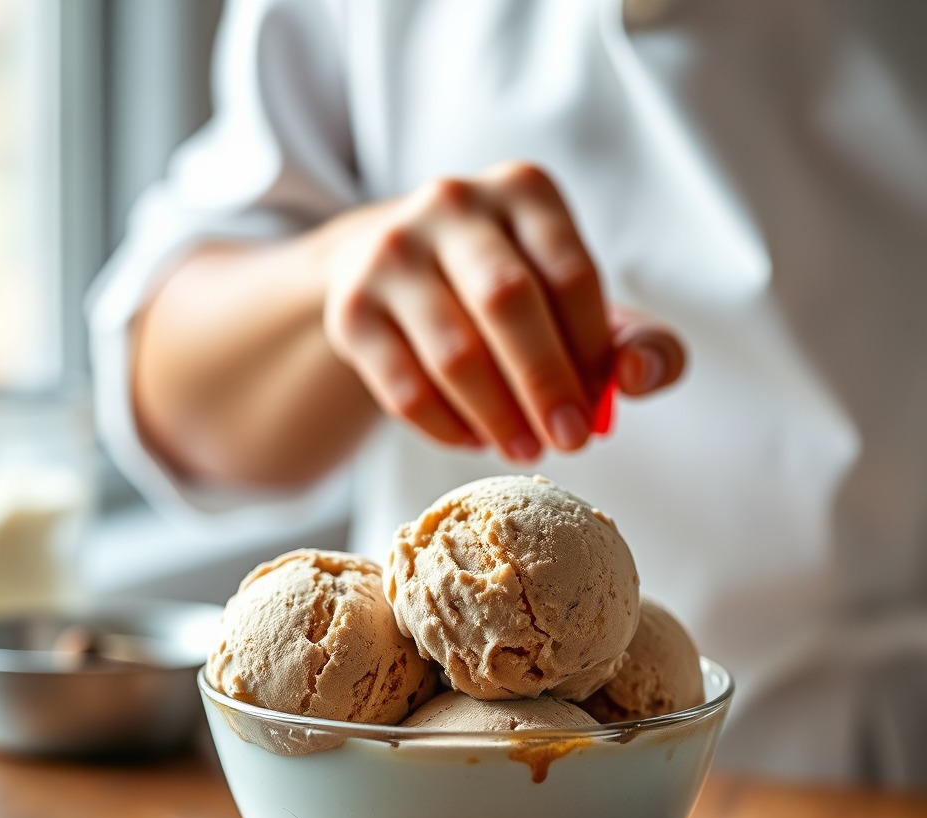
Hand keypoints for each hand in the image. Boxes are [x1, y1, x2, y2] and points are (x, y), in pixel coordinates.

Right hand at [323, 162, 683, 460]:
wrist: (391, 268)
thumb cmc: (503, 288)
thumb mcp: (571, 297)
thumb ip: (630, 336)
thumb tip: (641, 377)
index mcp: (523, 191)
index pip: (570, 276)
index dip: (591, 353)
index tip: (596, 408)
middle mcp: (452, 204)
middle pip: (508, 303)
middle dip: (545, 385)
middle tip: (569, 443)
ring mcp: (392, 252)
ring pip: (453, 352)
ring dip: (497, 417)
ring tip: (523, 450)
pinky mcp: (351, 309)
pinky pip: (403, 387)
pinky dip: (446, 428)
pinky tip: (473, 440)